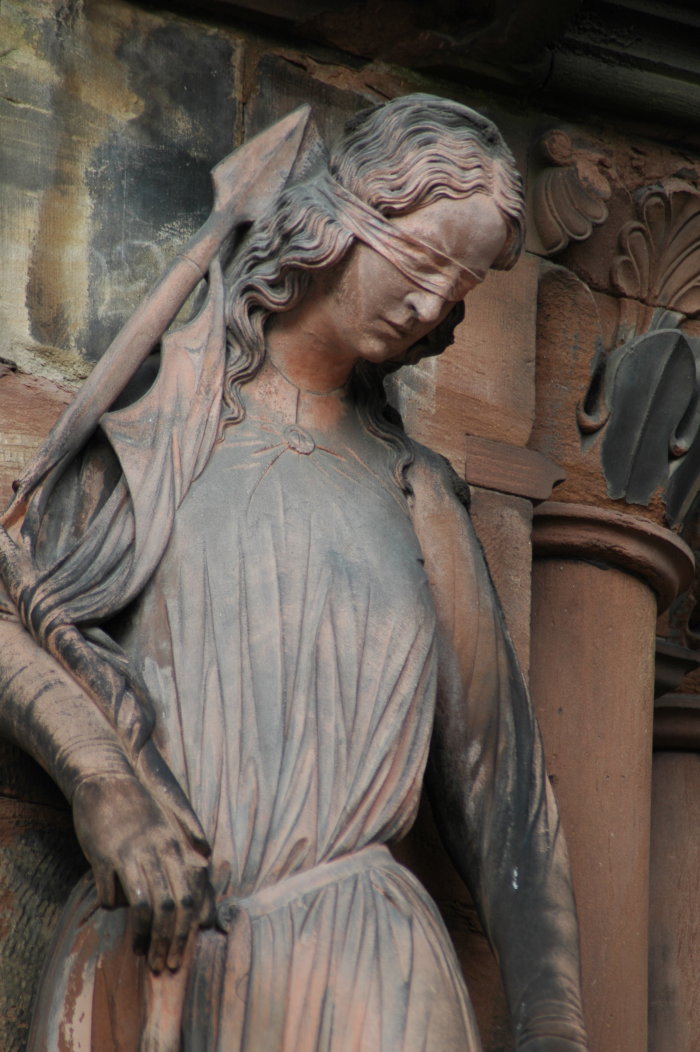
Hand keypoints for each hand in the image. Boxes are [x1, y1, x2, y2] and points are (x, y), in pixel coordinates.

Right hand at [72, 772, 213, 972]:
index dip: (190, 929)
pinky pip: (112, 892)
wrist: (107, 779)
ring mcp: (135, 853)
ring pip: (148, 906)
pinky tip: (110, 908)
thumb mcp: (166, 833)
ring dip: (146, 937)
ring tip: (142, 953)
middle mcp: (161, 851)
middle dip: (171, 942)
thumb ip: (181, 863)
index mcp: (178, 846)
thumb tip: (199, 898)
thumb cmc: (137, 810)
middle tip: (165, 965)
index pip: (194, 895)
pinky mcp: (107, 854)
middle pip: (175, 906)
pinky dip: (113, 905)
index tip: (185, 953)